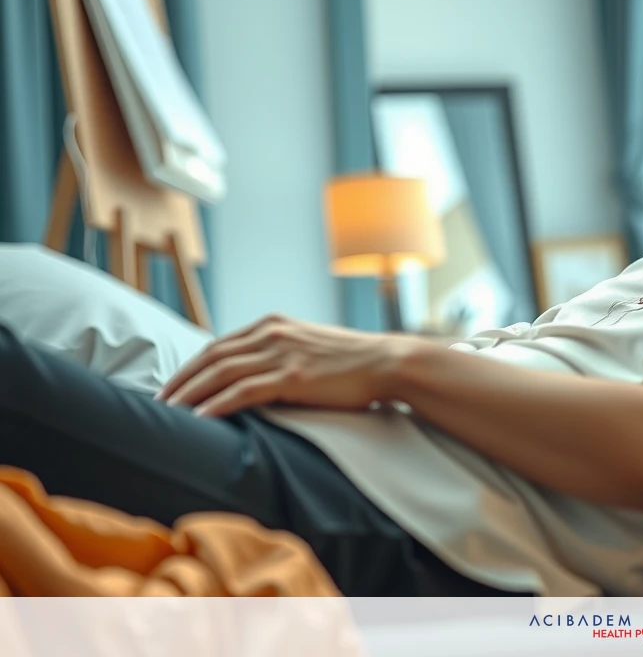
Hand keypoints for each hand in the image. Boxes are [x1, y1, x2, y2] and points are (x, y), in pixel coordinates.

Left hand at [155, 314, 409, 416]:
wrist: (387, 362)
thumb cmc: (352, 362)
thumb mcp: (309, 347)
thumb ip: (280, 354)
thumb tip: (256, 376)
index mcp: (273, 325)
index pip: (219, 345)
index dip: (191, 367)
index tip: (172, 386)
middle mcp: (272, 334)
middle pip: (211, 356)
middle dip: (180, 380)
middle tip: (156, 402)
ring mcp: (282, 353)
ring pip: (220, 372)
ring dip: (189, 393)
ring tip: (167, 413)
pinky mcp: (293, 377)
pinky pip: (243, 391)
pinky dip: (217, 404)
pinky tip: (199, 418)